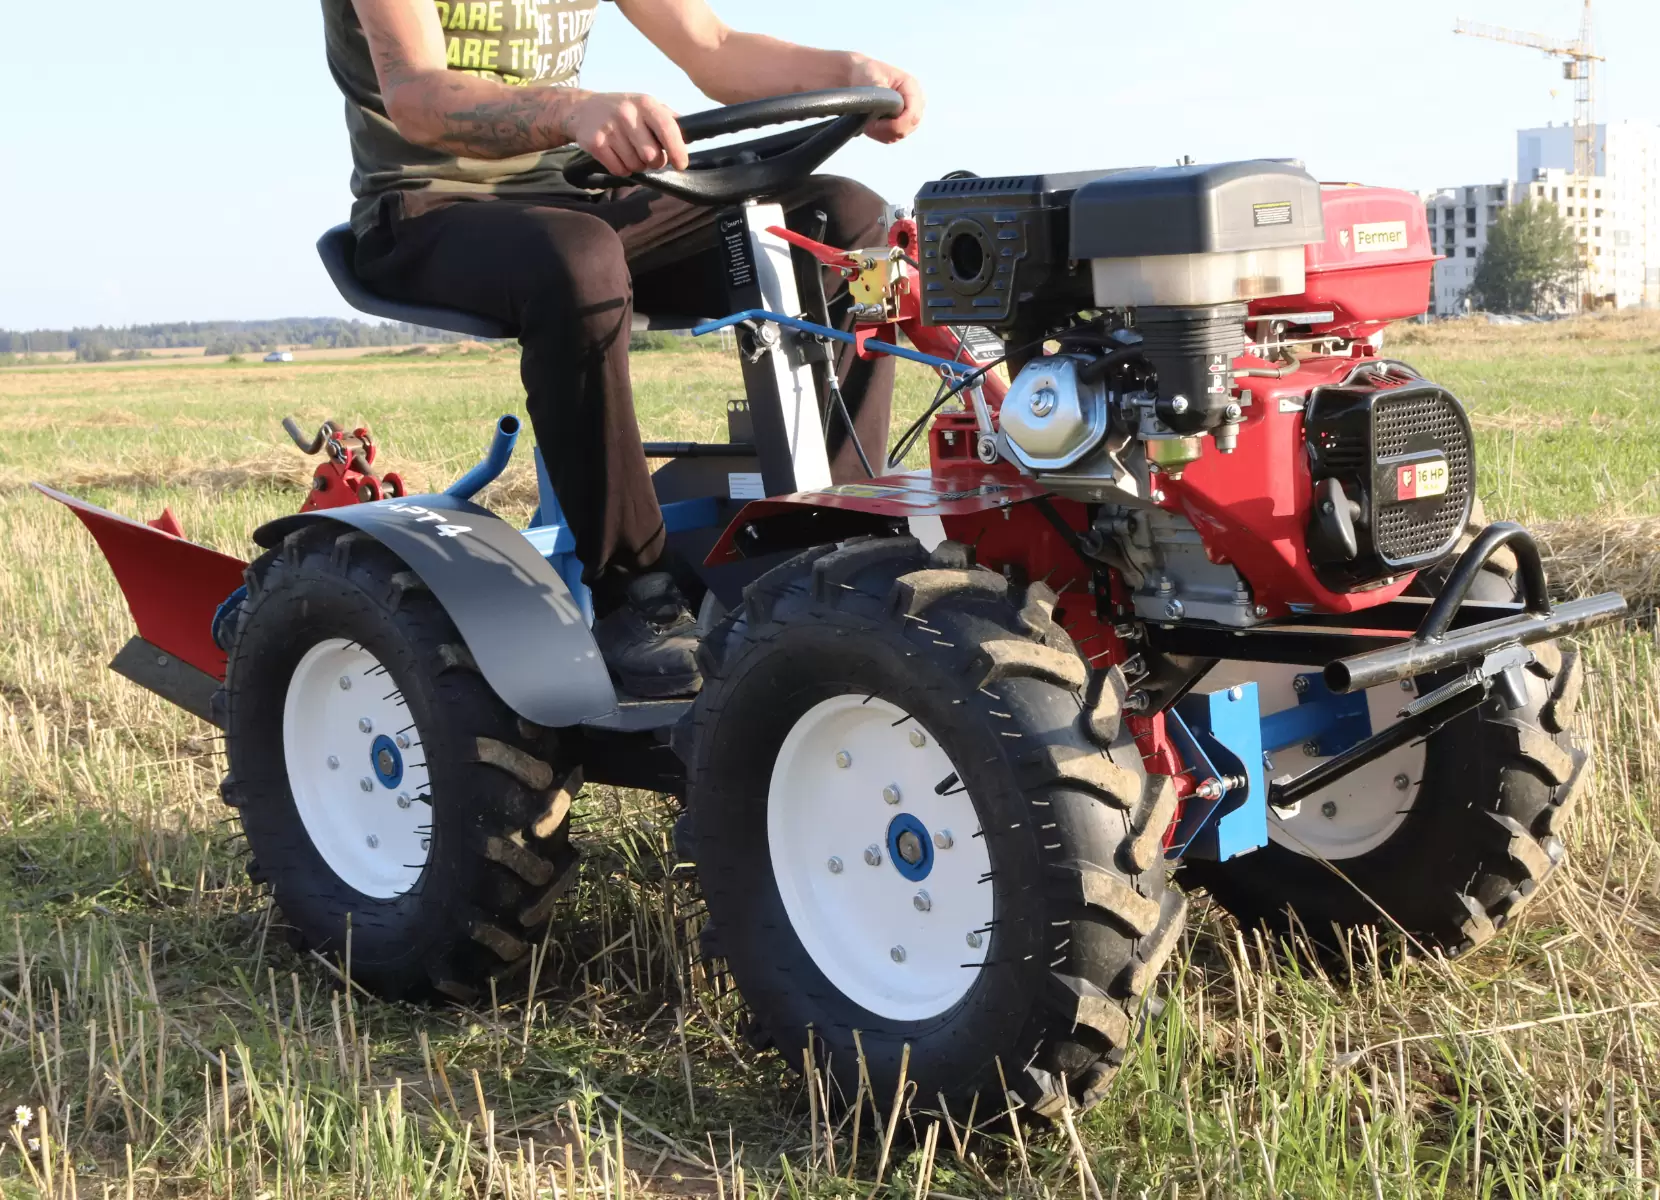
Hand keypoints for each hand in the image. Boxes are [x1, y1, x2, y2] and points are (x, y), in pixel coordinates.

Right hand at [561, 92, 690, 175]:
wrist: (583, 109)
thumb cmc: (624, 110)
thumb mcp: (646, 105)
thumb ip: (669, 119)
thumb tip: (692, 133)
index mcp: (645, 103)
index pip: (667, 129)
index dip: (677, 150)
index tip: (681, 164)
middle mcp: (627, 114)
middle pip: (652, 156)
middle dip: (654, 162)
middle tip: (649, 155)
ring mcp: (610, 128)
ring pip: (635, 165)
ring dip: (636, 165)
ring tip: (630, 151)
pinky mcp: (595, 143)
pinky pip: (619, 170)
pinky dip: (621, 169)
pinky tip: (617, 155)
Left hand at [848, 55, 923, 143]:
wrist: (859, 76)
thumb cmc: (866, 73)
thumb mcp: (871, 77)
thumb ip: (880, 91)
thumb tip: (885, 103)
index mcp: (911, 87)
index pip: (913, 115)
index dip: (895, 125)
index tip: (874, 124)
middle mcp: (915, 102)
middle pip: (908, 127)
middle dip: (886, 130)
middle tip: (867, 125)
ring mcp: (910, 114)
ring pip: (900, 134)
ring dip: (882, 133)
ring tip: (867, 123)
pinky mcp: (901, 124)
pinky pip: (893, 137)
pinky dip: (880, 135)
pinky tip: (870, 126)